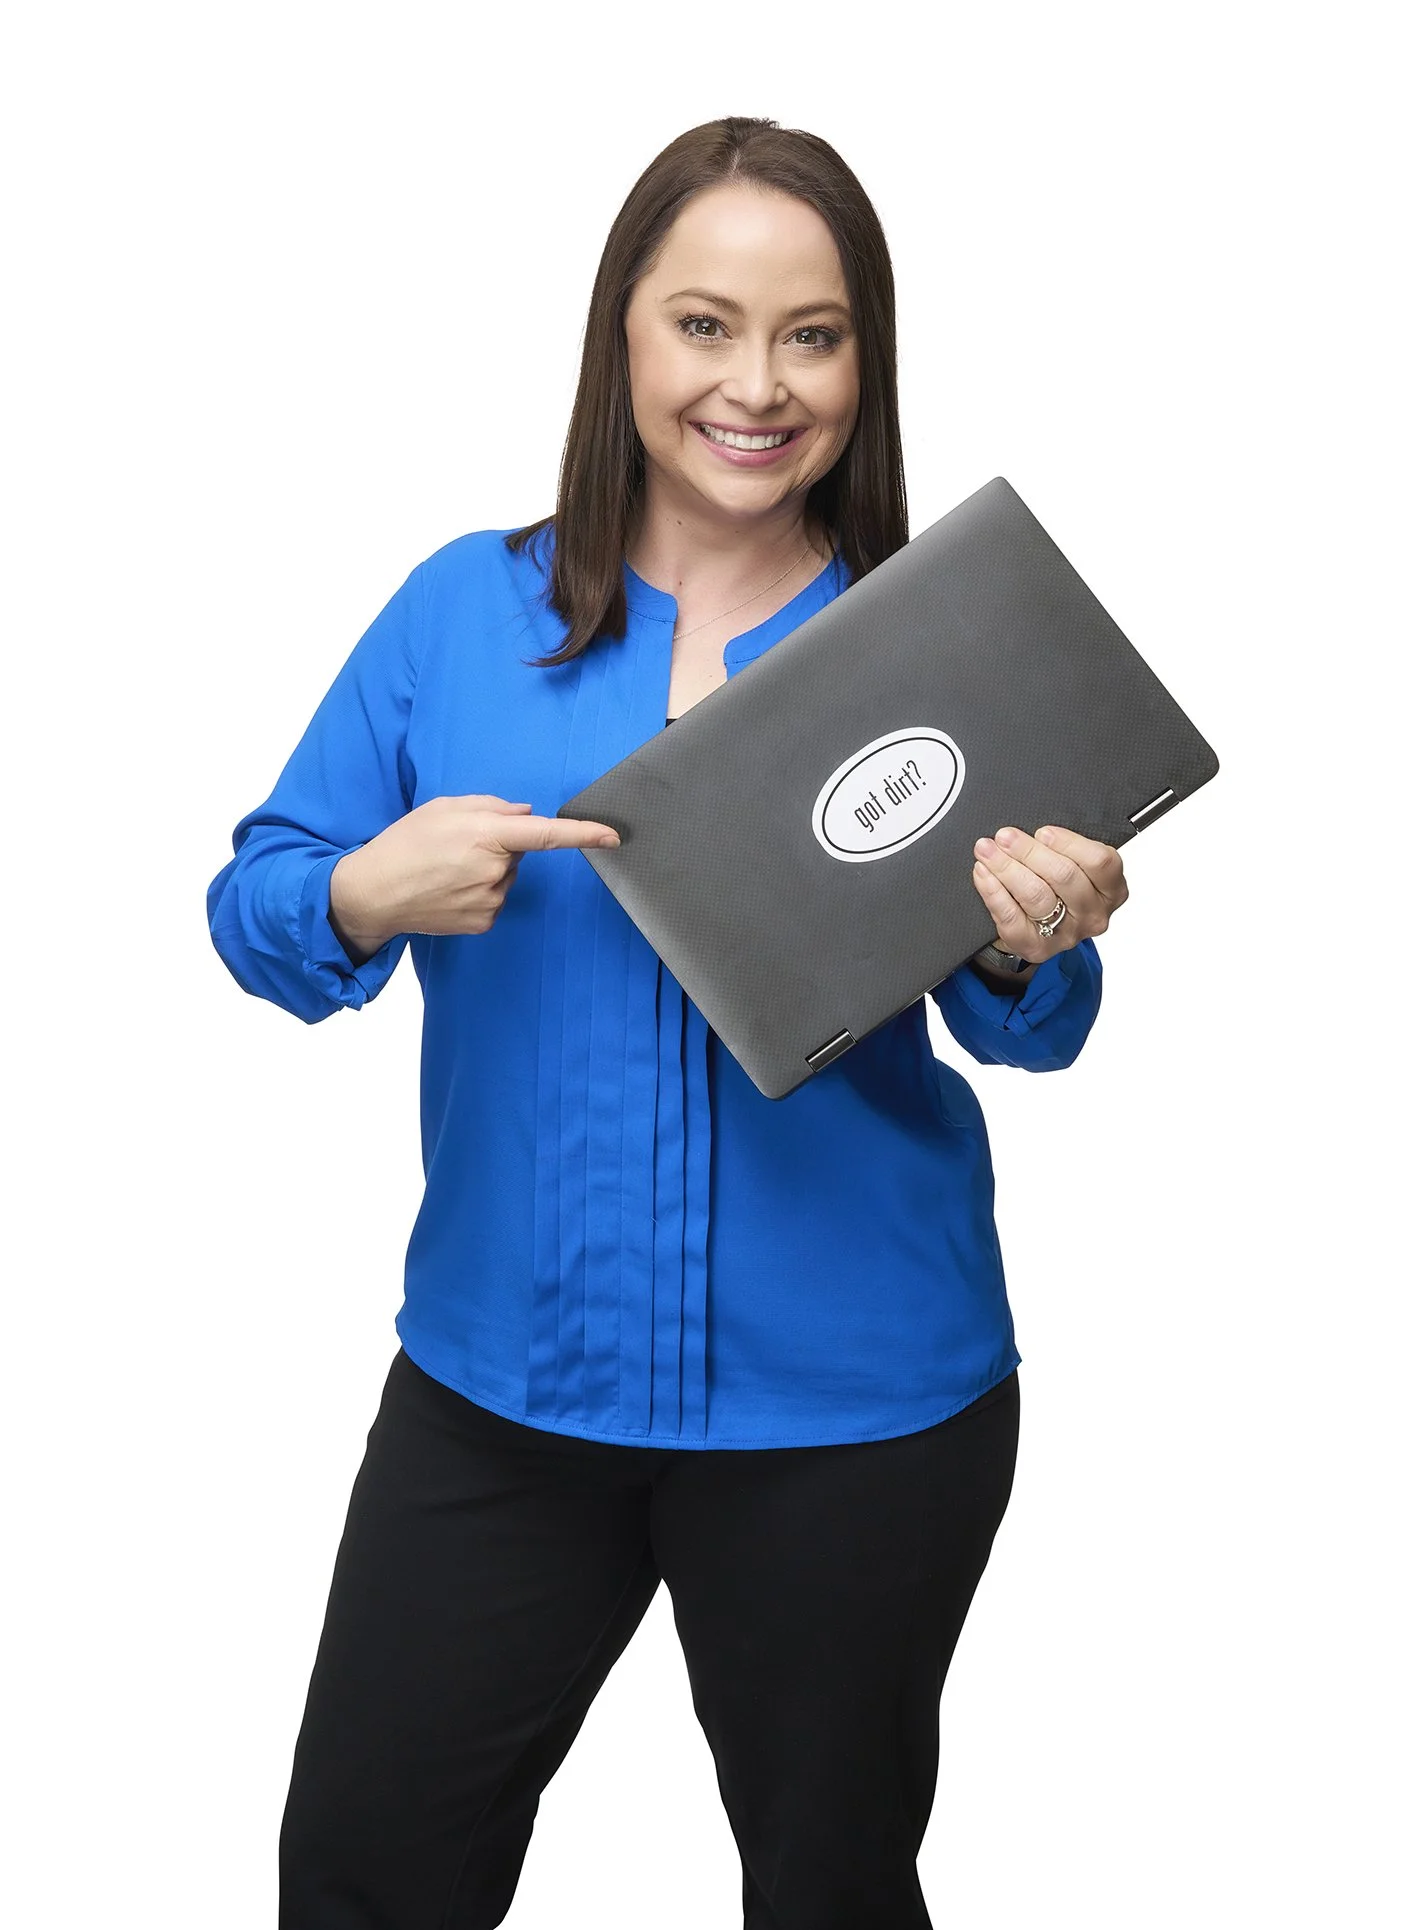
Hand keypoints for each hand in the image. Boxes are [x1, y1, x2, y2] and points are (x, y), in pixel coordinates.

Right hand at [332, 794, 620, 953]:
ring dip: (486, 870)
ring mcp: (490, 900)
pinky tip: (448, 889)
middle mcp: (495, 870)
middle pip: (519, 853)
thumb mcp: (443, 808)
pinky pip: (494, 899)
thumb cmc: (404, 844)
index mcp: (487, 835)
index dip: (584, 834)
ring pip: (506, 877)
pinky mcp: (483, 921)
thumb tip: (526, 815)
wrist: (373, 894)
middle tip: (456, 846)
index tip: (613, 836)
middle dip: (498, 846)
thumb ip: (491, 807)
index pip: (548, 834)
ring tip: (446, 869)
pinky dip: (477, 892)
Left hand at [971, 824, 1127, 964]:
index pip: (1101, 862)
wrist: (1034, 930)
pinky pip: (1011, 917)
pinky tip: (983, 874)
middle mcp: (1094, 914)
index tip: (1042, 831)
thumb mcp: (1072, 864)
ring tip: (987, 850)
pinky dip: (993, 891)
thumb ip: (1063, 848)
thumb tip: (1031, 830)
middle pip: (1064, 876)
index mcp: (1112, 889)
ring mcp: (1067, 934)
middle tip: (1004, 836)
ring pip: (1036, 895)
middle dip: (1028, 851)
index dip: (1069, 843)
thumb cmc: (1056, 888)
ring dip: (1006, 867)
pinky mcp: (1037, 948)